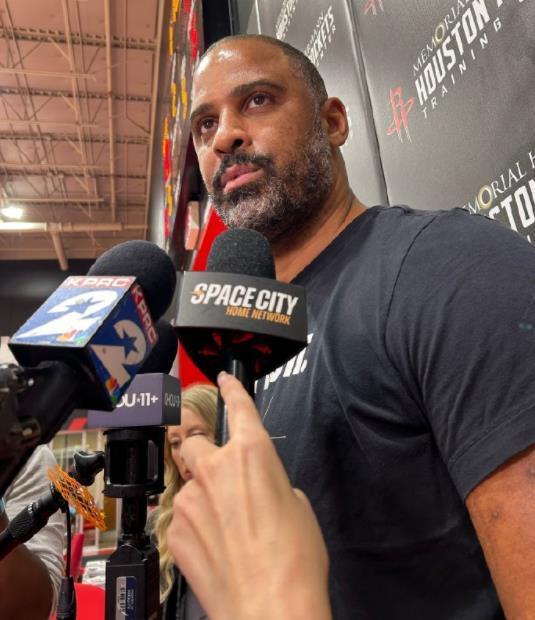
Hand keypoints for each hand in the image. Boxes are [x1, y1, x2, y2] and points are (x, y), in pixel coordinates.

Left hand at [166, 372, 331, 619]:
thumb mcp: (298, 506)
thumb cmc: (294, 559)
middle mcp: (215, 468)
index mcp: (252, 453)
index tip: (224, 379)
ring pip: (190, 486)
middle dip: (204, 449)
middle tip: (218, 471)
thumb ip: (272, 483)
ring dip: (204, 497)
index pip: (239, 407)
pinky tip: (217, 547)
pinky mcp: (176, 529)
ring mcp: (190, 499)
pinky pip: (183, 517)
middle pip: (196, 442)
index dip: (232, 389)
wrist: (269, 607)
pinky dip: (196, 526)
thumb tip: (261, 488)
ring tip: (228, 529)